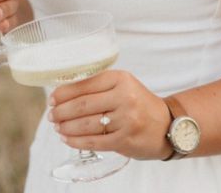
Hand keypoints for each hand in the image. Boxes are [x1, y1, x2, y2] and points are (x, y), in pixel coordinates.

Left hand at [48, 70, 171, 159]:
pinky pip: (95, 142)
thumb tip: (64, 93)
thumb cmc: (139, 103)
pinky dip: (77, 141)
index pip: (84, 84)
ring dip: (66, 126)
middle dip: (61, 111)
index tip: (52, 98)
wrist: (169, 125)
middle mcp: (124, 98)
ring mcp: (126, 120)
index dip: (64, 93)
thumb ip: (98, 86)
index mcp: (120, 79)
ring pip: (86, 124)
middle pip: (83, 105)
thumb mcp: (123, 85)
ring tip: (57, 126)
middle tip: (51, 115)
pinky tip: (67, 139)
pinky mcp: (126, 141)